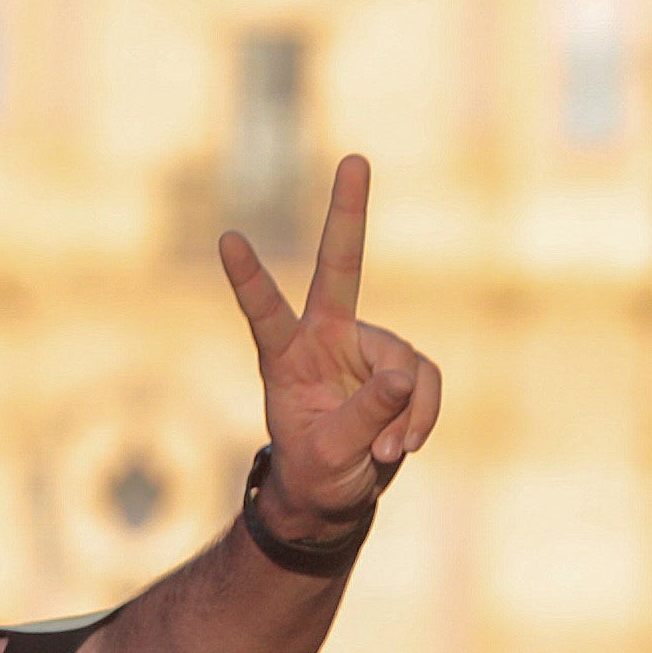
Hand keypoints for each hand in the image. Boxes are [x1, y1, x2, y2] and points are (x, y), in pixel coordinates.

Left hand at [216, 153, 441, 544]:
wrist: (338, 493)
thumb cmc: (317, 472)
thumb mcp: (331, 456)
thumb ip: (363, 416)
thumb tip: (402, 376)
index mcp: (287, 356)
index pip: (265, 311)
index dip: (249, 278)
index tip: (227, 239)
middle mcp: (328, 336)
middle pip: (342, 267)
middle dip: (348, 213)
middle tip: (354, 159)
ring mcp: (368, 348)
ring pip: (407, 366)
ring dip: (406, 415)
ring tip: (386, 452)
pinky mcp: (402, 367)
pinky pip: (425, 385)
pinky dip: (422, 418)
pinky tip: (403, 447)